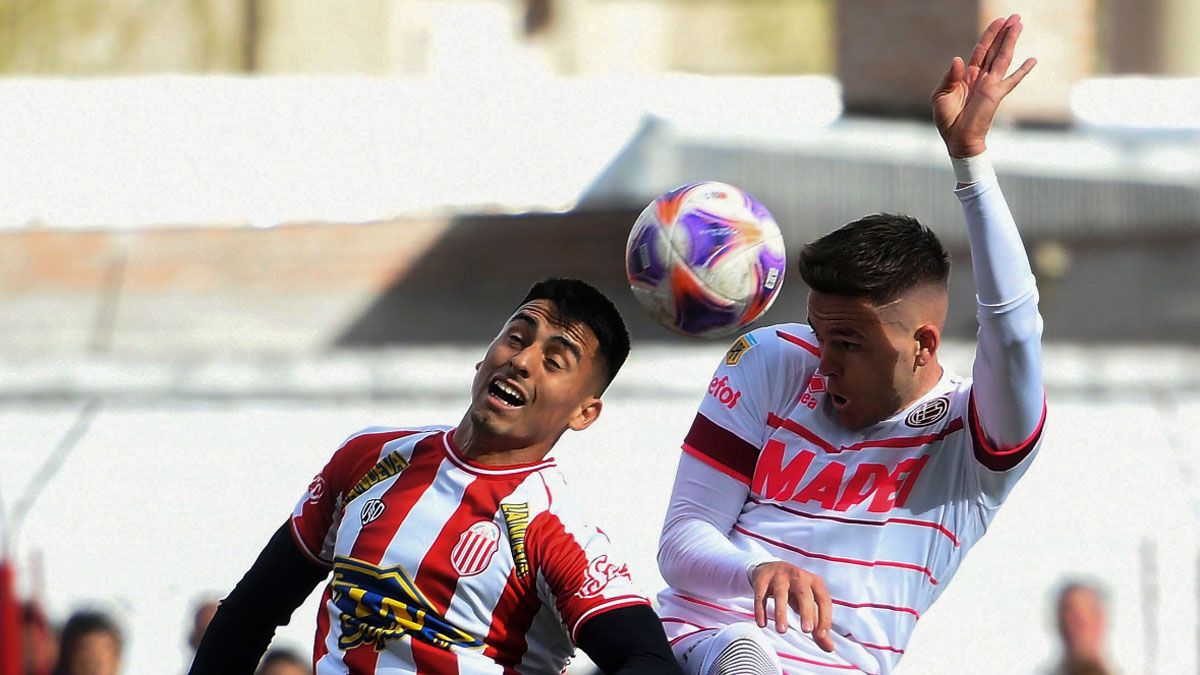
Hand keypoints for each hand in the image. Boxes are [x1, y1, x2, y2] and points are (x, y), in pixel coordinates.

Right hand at [751, 561, 833, 651]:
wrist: (772, 567)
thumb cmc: (796, 590)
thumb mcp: (809, 603)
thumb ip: (818, 625)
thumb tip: (829, 648)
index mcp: (814, 582)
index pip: (824, 600)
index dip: (824, 618)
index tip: (821, 636)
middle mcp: (798, 576)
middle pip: (804, 594)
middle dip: (806, 612)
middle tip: (807, 631)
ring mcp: (779, 576)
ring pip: (780, 594)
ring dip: (781, 612)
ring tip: (782, 630)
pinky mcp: (762, 579)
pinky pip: (760, 595)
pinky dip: (760, 610)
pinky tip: (762, 624)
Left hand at [932, 14, 1036, 157]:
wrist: (956, 139)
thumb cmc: (947, 119)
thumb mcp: (941, 95)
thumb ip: (950, 76)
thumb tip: (958, 59)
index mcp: (967, 75)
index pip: (981, 50)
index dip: (989, 35)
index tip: (999, 21)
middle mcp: (981, 77)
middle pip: (995, 49)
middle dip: (1004, 33)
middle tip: (1015, 17)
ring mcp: (990, 85)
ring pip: (1003, 58)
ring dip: (1011, 41)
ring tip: (1019, 25)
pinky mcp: (996, 95)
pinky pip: (1012, 80)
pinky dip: (1022, 70)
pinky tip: (1032, 60)